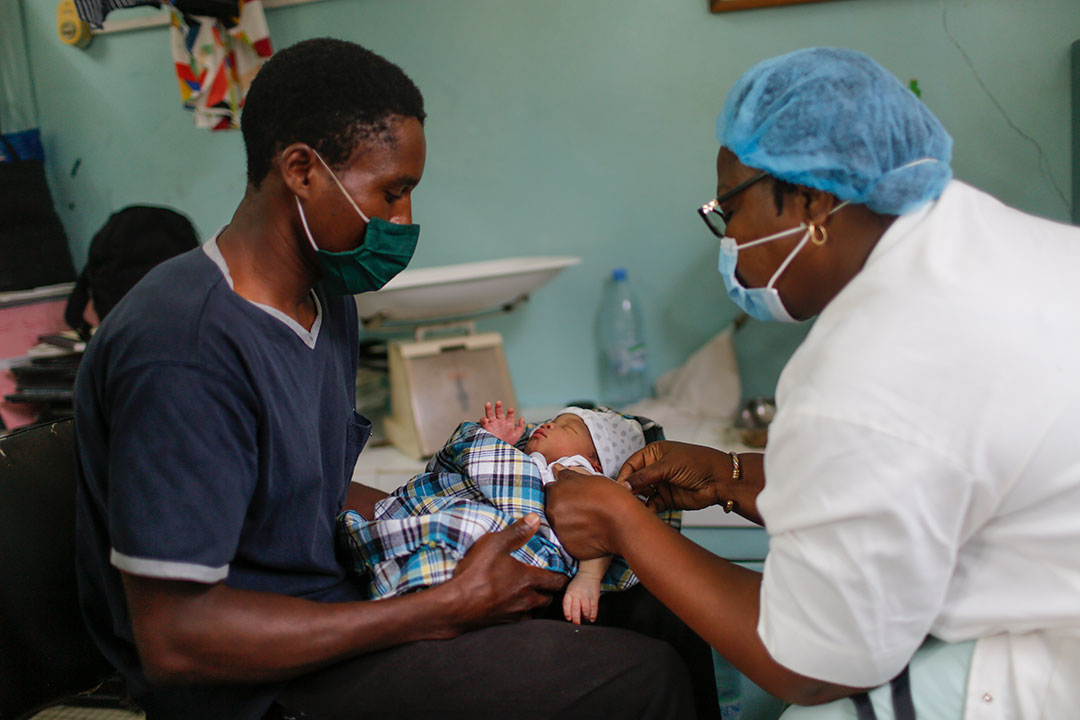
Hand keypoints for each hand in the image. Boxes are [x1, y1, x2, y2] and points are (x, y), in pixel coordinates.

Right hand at [450, 513, 567, 629]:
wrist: (455, 606)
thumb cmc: (476, 573)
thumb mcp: (495, 544)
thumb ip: (516, 531)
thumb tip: (535, 519)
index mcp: (528, 580)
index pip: (556, 580)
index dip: (562, 577)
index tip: (563, 574)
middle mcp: (526, 599)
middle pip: (548, 598)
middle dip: (550, 592)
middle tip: (549, 585)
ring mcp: (515, 614)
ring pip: (535, 612)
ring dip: (537, 605)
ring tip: (533, 597)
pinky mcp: (503, 624)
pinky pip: (520, 621)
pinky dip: (521, 614)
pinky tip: (514, 609)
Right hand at [479, 400, 525, 444]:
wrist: (499, 451)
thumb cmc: (508, 443)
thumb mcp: (516, 435)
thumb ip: (521, 427)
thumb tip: (522, 418)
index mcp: (508, 423)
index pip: (510, 415)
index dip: (510, 412)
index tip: (510, 410)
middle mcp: (500, 422)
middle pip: (499, 412)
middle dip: (498, 407)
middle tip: (499, 402)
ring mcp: (493, 424)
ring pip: (490, 414)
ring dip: (488, 409)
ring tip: (487, 403)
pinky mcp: (486, 428)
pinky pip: (483, 422)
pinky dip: (483, 419)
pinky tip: (485, 419)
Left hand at [546, 466, 644, 559]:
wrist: (623, 523)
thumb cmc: (610, 498)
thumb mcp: (589, 478)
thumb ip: (568, 474)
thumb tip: (556, 469)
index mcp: (556, 492)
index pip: (551, 488)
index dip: (563, 490)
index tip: (572, 494)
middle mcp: (553, 512)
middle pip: (553, 506)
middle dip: (564, 506)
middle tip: (583, 507)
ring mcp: (559, 530)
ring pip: (560, 523)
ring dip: (569, 521)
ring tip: (588, 519)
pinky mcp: (567, 546)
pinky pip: (567, 539)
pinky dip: (575, 535)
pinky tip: (589, 530)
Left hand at [562, 574, 600, 624]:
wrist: (589, 574)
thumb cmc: (578, 584)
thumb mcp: (570, 589)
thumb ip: (569, 600)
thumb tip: (570, 615)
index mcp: (570, 593)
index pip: (566, 604)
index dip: (567, 613)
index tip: (569, 619)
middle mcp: (577, 594)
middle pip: (576, 609)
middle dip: (576, 619)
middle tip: (577, 624)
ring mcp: (586, 596)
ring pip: (585, 610)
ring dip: (585, 617)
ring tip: (585, 619)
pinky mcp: (594, 597)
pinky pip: (594, 608)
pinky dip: (593, 615)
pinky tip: (591, 619)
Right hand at [615, 441, 729, 512]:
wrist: (720, 480)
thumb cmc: (698, 463)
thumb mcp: (668, 466)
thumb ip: (645, 476)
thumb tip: (624, 485)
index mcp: (653, 454)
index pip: (631, 465)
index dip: (624, 476)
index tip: (619, 488)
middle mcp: (654, 469)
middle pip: (634, 481)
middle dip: (629, 490)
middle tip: (624, 500)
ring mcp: (660, 485)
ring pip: (641, 494)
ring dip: (637, 501)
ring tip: (634, 507)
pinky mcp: (666, 500)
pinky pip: (652, 505)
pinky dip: (647, 510)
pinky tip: (646, 512)